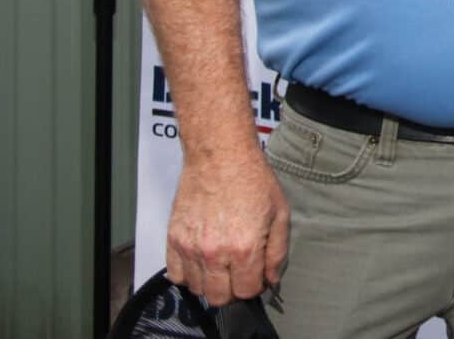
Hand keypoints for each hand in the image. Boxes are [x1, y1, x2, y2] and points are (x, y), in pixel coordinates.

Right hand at [164, 149, 289, 305]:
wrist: (220, 155)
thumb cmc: (252, 180)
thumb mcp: (280, 213)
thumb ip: (277, 252)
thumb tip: (271, 278)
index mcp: (244, 248)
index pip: (246, 292)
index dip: (255, 286)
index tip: (256, 275)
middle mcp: (214, 253)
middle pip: (219, 297)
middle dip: (233, 290)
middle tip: (239, 272)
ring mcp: (190, 248)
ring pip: (197, 289)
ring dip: (211, 282)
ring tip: (221, 263)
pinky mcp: (174, 239)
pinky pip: (175, 275)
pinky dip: (188, 273)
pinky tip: (201, 260)